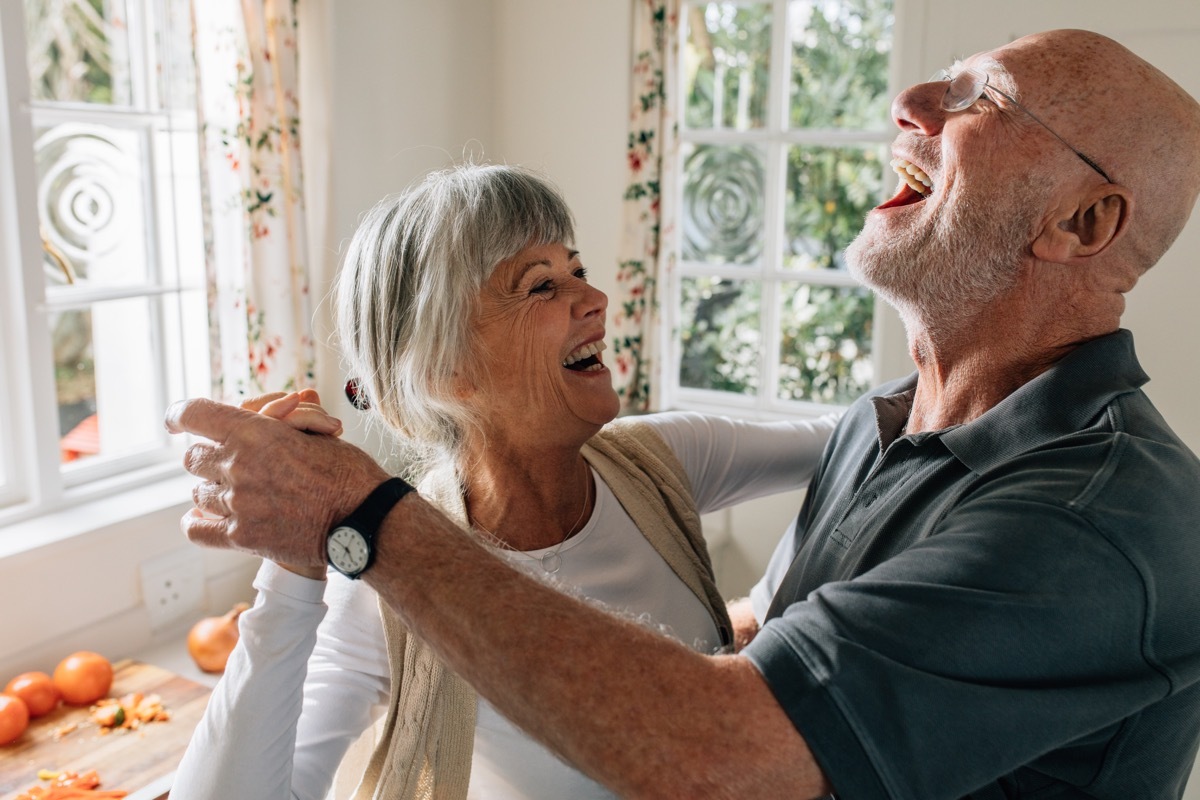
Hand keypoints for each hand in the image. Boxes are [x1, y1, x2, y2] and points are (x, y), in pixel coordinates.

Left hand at [165, 397, 388, 568]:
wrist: (366, 519)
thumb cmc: (348, 472)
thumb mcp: (316, 434)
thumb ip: (279, 425)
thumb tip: (259, 417)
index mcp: (254, 432)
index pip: (194, 414)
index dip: (181, 414)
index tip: (177, 421)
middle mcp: (237, 466)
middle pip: (194, 457)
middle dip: (210, 456)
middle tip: (233, 461)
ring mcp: (237, 504)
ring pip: (198, 492)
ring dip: (214, 489)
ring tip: (241, 492)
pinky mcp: (242, 538)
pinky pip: (198, 529)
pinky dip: (199, 522)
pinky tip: (208, 517)